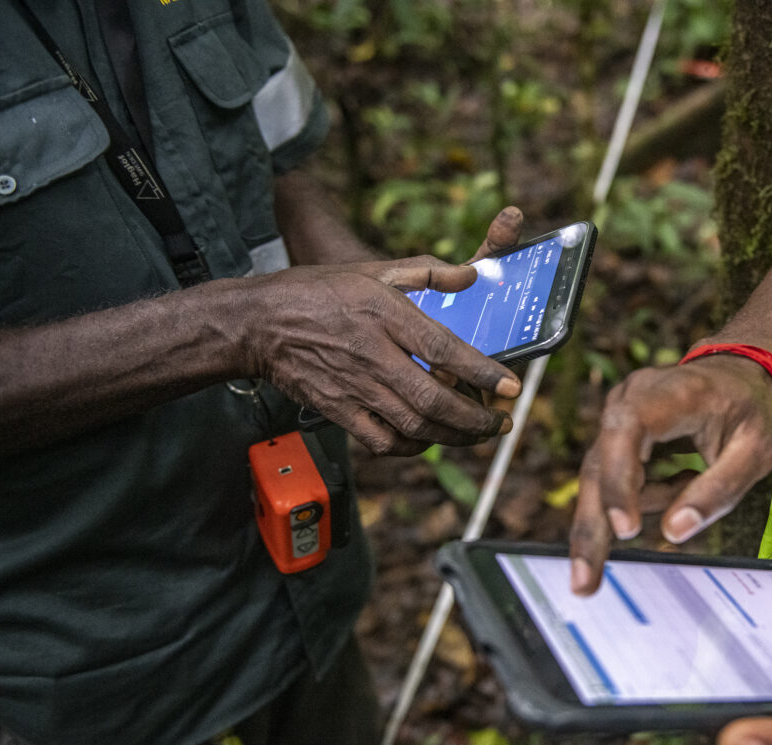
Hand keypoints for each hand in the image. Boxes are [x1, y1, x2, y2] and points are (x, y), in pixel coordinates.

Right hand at [242, 209, 524, 455]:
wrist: (258, 323)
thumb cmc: (319, 291)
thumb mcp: (374, 269)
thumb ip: (427, 272)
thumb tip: (472, 275)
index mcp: (385, 314)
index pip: (445, 349)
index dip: (483, 373)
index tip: (513, 387)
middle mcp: (373, 355)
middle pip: (433, 399)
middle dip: (476, 419)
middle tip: (502, 423)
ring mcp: (354, 387)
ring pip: (413, 425)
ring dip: (452, 437)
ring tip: (477, 435)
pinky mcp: (337, 410)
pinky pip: (381, 441)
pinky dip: (412, 447)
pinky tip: (429, 440)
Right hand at [569, 353, 771, 593]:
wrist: (734, 373)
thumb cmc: (746, 409)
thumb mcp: (755, 451)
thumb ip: (719, 490)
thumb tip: (675, 532)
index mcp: (668, 394)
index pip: (627, 431)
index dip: (621, 479)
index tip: (628, 529)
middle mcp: (629, 400)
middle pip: (599, 465)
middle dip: (592, 527)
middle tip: (585, 580)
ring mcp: (617, 418)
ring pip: (598, 478)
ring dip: (605, 525)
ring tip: (612, 560)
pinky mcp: (615, 439)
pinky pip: (613, 480)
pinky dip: (631, 505)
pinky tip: (671, 495)